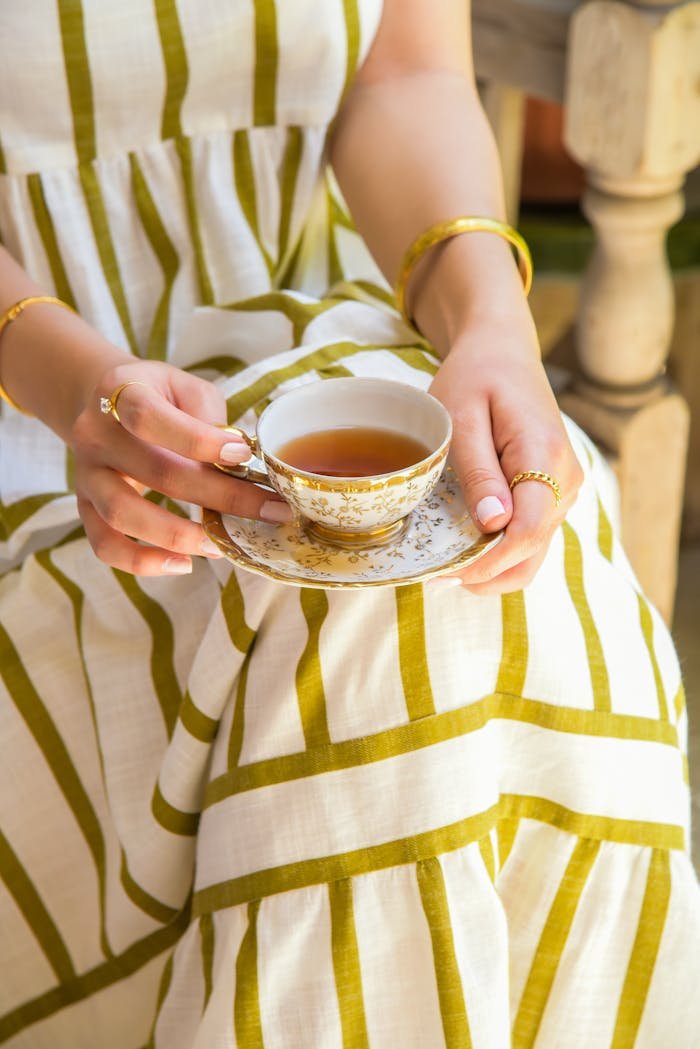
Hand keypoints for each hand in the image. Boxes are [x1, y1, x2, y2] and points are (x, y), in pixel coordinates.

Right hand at [70, 360, 292, 575]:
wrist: (105, 404)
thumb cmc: (160, 397)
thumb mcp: (187, 389)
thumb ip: (210, 418)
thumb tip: (240, 463)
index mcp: (120, 392)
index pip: (151, 419)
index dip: (199, 441)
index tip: (244, 456)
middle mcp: (95, 434)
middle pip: (156, 472)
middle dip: (221, 496)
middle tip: (269, 511)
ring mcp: (86, 474)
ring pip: (123, 514)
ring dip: (179, 535)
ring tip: (223, 544)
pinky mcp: (86, 507)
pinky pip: (105, 545)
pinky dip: (142, 562)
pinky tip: (183, 563)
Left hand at [428, 319, 583, 593]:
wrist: (502, 354)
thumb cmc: (475, 378)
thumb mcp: (461, 417)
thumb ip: (478, 470)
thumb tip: (494, 524)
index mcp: (544, 457)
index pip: (526, 531)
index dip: (487, 561)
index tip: (446, 571)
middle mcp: (565, 480)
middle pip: (531, 551)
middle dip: (485, 572)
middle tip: (434, 574)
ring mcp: (564, 491)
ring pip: (533, 554)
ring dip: (492, 569)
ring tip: (445, 566)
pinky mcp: (553, 495)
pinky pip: (531, 539)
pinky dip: (500, 554)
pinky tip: (464, 549)